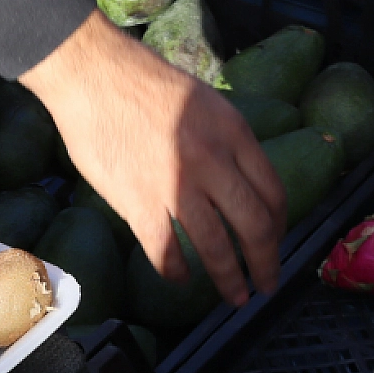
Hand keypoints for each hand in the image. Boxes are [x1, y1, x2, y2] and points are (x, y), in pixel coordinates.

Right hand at [21, 10, 285, 306]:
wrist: (93, 75)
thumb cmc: (144, 81)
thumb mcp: (205, 102)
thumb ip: (225, 142)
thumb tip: (235, 178)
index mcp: (234, 134)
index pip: (273, 192)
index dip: (279, 227)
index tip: (275, 242)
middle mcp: (213, 163)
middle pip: (254, 227)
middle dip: (265, 264)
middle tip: (266, 284)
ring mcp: (176, 186)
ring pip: (216, 247)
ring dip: (228, 279)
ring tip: (234, 297)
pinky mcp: (139, 204)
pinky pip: (166, 252)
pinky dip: (176, 272)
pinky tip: (181, 277)